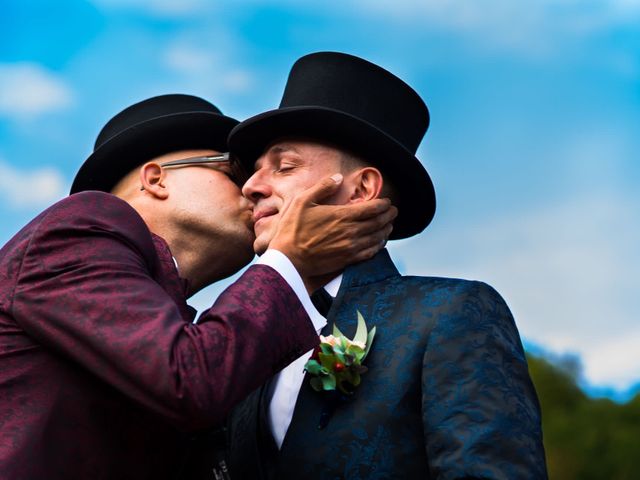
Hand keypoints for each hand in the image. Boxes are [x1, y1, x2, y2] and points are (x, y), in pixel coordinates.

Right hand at [269, 174, 396, 291]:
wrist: (288, 259)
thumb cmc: (292, 229)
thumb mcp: (303, 201)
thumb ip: (322, 187)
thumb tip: (338, 177)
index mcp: (342, 215)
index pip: (372, 208)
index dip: (383, 204)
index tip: (387, 202)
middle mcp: (351, 231)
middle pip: (379, 222)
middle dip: (389, 215)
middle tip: (393, 211)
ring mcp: (351, 247)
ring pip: (377, 238)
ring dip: (386, 230)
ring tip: (389, 225)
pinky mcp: (348, 260)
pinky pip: (370, 253)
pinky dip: (379, 245)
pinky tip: (379, 242)